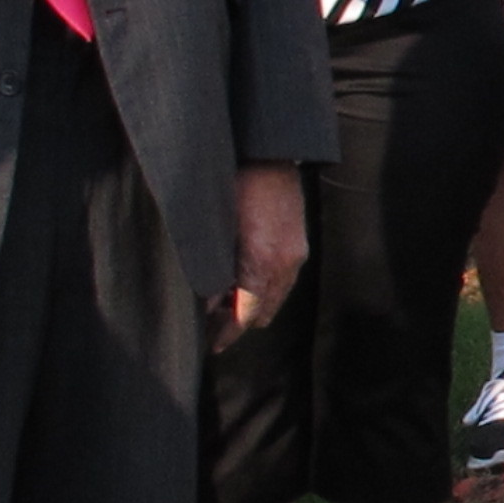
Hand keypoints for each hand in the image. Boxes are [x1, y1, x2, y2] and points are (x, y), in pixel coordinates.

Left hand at [212, 163, 307, 350]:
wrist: (268, 156)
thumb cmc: (234, 186)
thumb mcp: (215, 230)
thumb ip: (212, 269)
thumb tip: (205, 301)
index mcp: (260, 262)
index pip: (245, 313)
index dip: (229, 333)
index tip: (214, 345)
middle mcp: (284, 264)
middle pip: (263, 312)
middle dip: (239, 321)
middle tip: (213, 322)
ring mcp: (295, 255)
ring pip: (276, 298)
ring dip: (253, 304)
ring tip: (226, 300)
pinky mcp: (298, 245)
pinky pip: (284, 281)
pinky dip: (265, 288)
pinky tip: (246, 278)